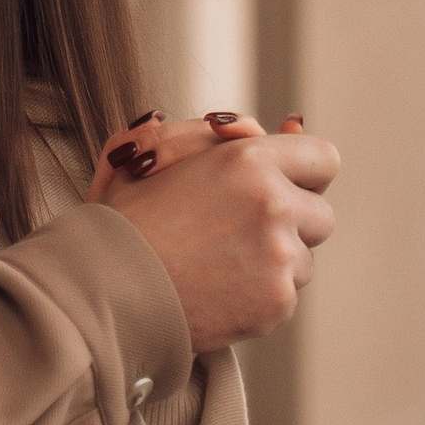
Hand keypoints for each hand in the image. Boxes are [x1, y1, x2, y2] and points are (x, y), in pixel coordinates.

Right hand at [94, 112, 337, 350]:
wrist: (102, 290)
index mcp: (247, 159)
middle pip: (321, 215)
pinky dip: (258, 297)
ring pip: (303, 260)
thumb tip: (285, 122)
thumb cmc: (123, 219)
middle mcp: (274, 204)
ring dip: (273, 262)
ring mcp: (280, 256)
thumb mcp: (156, 155)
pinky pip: (284, 296)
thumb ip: (218, 133)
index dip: (304, 174)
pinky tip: (215, 291)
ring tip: (216, 265)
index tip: (285, 188)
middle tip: (240, 233)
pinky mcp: (276, 302)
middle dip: (291, 224)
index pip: (323, 158)